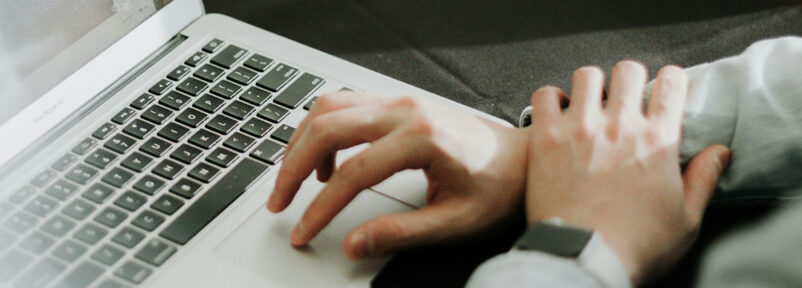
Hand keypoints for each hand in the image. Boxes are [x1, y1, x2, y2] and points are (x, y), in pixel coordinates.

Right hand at [267, 91, 528, 258]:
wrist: (522, 160)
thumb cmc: (496, 187)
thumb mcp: (453, 222)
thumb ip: (400, 234)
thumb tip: (354, 245)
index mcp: (422, 138)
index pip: (352, 173)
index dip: (320, 208)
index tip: (303, 231)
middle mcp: (406, 109)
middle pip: (327, 128)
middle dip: (292, 168)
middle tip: (279, 203)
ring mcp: (399, 100)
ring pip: (327, 108)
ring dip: (301, 143)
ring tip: (293, 183)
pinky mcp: (395, 101)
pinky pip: (343, 105)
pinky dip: (321, 130)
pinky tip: (324, 164)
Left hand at [524, 62, 730, 283]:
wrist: (582, 258)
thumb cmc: (634, 246)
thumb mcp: (686, 220)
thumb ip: (703, 179)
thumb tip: (719, 152)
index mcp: (658, 140)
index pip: (672, 83)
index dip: (671, 80)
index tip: (666, 88)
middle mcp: (620, 126)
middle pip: (628, 70)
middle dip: (630, 79)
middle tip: (626, 96)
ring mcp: (579, 128)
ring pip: (586, 75)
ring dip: (591, 85)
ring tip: (591, 102)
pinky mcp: (545, 138)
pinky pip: (545, 96)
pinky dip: (552, 99)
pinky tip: (558, 113)